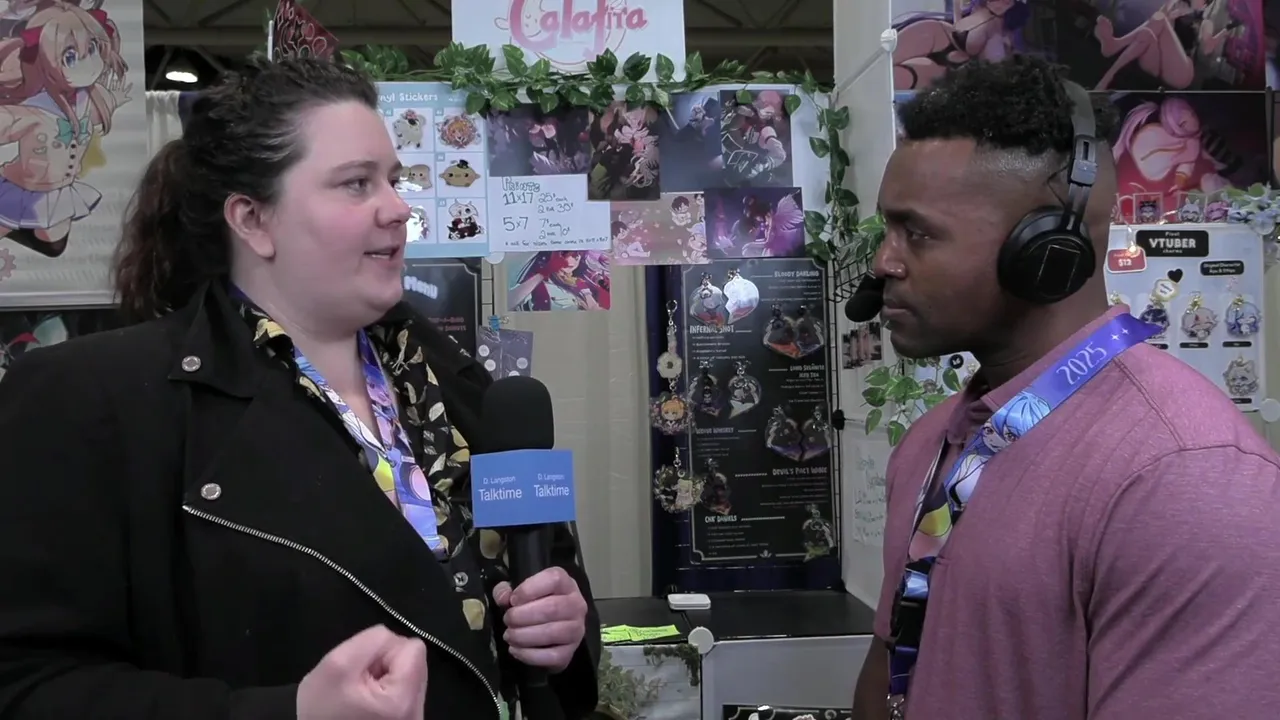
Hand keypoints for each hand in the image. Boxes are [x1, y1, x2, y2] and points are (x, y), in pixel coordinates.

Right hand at [297, 625, 428, 719]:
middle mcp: (416, 711)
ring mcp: (413, 717)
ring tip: (362, 692)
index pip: (413, 647)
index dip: (384, 650)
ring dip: (384, 676)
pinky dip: (385, 689)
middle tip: (359, 682)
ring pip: (408, 674)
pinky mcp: (407, 719)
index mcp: (404, 699)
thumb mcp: (337, 663)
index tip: (364, 667)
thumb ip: (372, 639)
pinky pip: (404, 689)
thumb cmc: (322, 708)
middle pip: (413, 661)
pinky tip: (368, 701)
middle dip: (385, 663)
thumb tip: (392, 637)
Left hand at [493, 567, 587, 672]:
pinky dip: (529, 655)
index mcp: (565, 583)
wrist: (550, 630)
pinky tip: (515, 650)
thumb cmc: (534, 605)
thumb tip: (503, 598)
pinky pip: (552, 656)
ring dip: (523, 636)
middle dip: (522, 616)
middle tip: (507, 620)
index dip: (529, 589)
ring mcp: (576, 629)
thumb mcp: (519, 591)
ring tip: (509, 635)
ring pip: (552, 633)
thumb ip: (505, 590)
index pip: (553, 579)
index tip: (512, 600)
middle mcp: (576, 605)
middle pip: (552, 608)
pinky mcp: (570, 652)